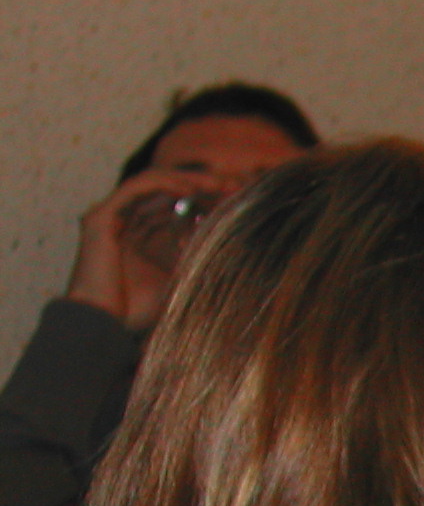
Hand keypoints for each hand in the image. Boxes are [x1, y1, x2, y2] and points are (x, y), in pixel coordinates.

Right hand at [65, 166, 230, 330]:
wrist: (103, 324)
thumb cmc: (138, 311)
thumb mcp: (180, 280)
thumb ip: (198, 259)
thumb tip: (235, 248)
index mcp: (143, 237)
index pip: (178, 209)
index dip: (208, 202)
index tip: (239, 202)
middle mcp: (127, 223)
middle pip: (168, 194)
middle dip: (203, 189)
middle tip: (235, 187)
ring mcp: (112, 218)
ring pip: (154, 185)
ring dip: (188, 181)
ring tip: (218, 184)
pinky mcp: (101, 218)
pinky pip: (136, 188)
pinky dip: (163, 184)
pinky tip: (190, 188)